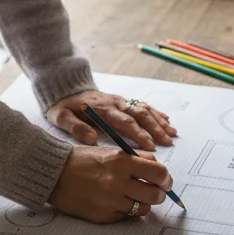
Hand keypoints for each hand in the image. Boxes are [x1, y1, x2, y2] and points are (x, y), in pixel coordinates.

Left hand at [46, 89, 177, 149]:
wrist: (65, 88)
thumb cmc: (64, 106)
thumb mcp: (61, 117)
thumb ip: (75, 128)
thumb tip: (92, 139)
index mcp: (102, 109)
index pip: (124, 122)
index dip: (138, 134)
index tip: (150, 146)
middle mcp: (115, 103)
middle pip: (140, 114)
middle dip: (155, 128)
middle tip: (167, 142)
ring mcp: (120, 101)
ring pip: (144, 109)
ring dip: (159, 121)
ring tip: (172, 134)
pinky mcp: (122, 101)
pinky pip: (142, 105)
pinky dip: (156, 113)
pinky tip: (167, 121)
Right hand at [48, 145, 173, 222]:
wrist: (54, 174)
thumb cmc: (82, 160)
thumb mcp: (111, 152)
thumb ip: (136, 160)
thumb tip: (158, 170)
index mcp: (122, 162)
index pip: (159, 173)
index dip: (166, 179)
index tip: (164, 181)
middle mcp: (118, 182)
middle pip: (155, 195)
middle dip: (158, 195)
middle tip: (154, 192)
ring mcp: (111, 201)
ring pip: (143, 209)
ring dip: (141, 204)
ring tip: (131, 197)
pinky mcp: (103, 216)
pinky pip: (125, 217)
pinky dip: (124, 211)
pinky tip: (114, 202)